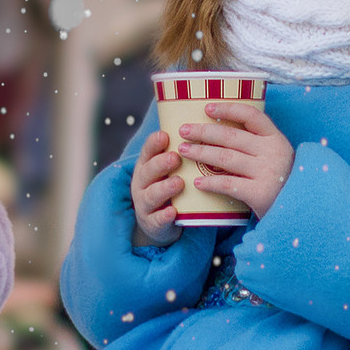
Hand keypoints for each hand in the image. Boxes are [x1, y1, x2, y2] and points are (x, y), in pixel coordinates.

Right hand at [131, 127, 184, 244]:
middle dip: (160, 163)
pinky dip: (164, 216)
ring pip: (151, 195)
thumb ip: (181, 151)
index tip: (165, 135)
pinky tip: (173, 212)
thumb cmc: (170, 186)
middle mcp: (143, 183)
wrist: (160, 223)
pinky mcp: (153, 223)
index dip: (154, 143)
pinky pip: (157, 220)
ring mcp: (146, 204)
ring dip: (164, 188)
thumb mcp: (169, 169)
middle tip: (175, 157)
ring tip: (179, 183)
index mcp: (148, 165)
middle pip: (148, 171)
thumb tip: (206, 126)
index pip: (148, 151)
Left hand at [174, 101, 293, 218]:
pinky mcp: (259, 193)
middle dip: (204, 132)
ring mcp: (266, 172)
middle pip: (231, 136)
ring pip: (226, 157)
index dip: (228, 109)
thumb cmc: (285, 180)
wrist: (305, 208)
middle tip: (184, 131)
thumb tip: (222, 132)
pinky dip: (211, 183)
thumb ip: (259, 145)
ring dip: (201, 152)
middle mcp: (271, 152)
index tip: (207, 108)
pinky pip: (229, 184)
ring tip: (184, 151)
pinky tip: (197, 182)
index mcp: (275, 138)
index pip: (251, 115)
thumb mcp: (278, 156)